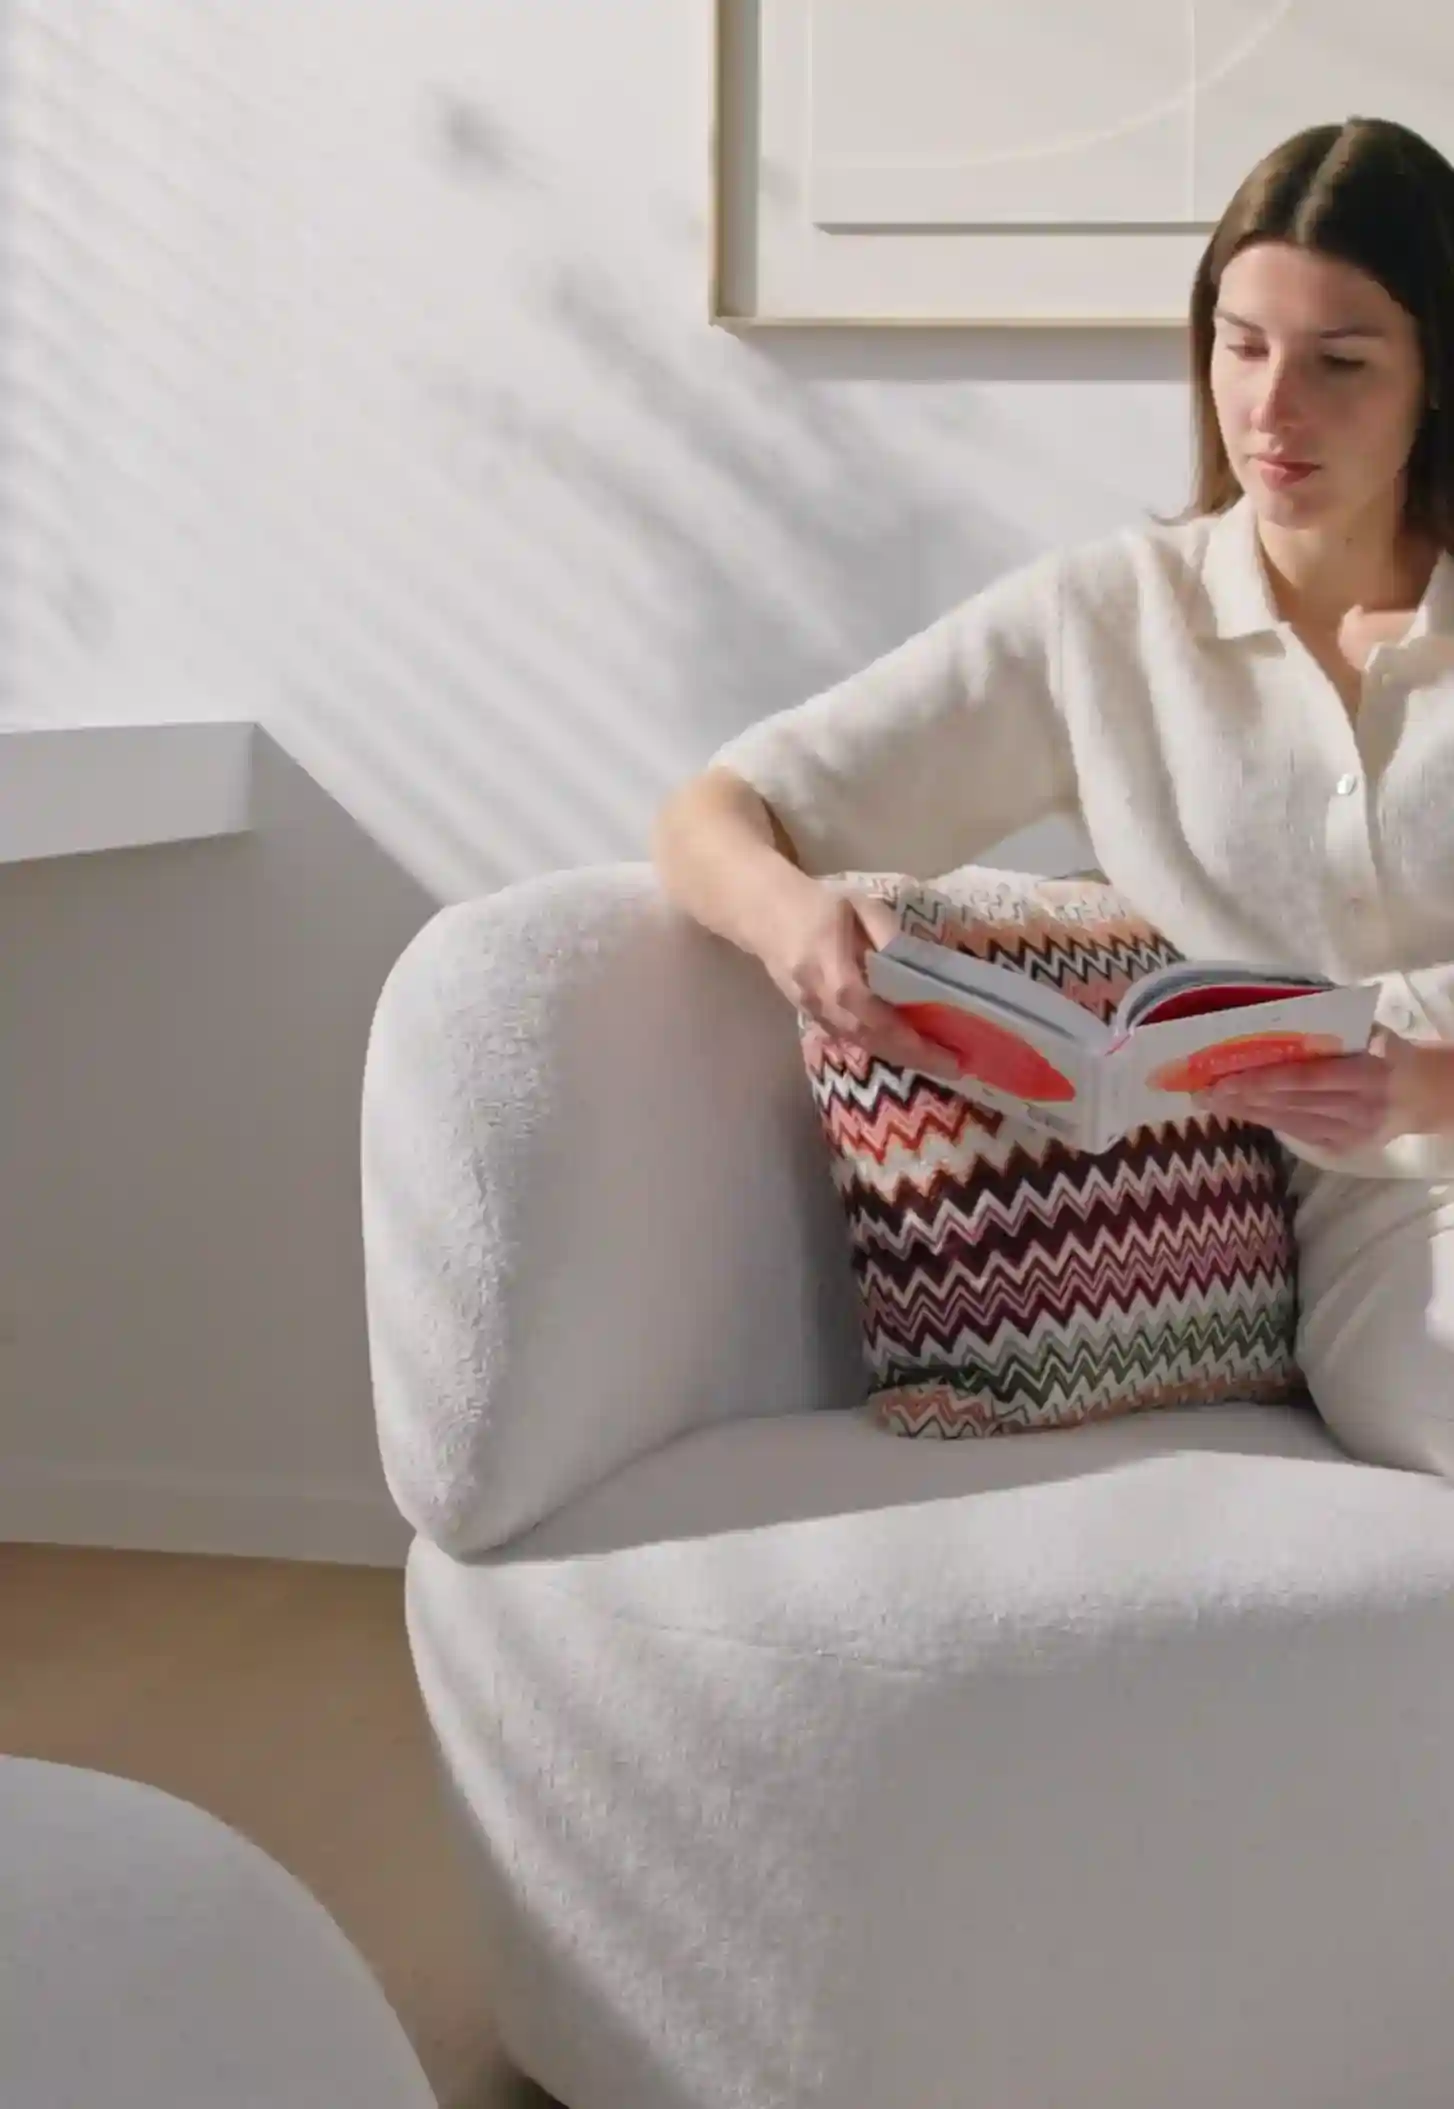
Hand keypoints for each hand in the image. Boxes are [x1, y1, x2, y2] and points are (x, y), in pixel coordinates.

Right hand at [759, 880, 964, 1081]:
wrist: (766, 913)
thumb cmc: (819, 904)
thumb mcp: (861, 906)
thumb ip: (890, 936)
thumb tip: (922, 969)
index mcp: (828, 965)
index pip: (868, 1010)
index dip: (904, 1034)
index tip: (942, 1047)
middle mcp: (818, 997)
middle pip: (867, 1037)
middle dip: (911, 1055)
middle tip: (953, 1066)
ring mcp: (812, 1012)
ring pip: (860, 1043)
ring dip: (899, 1056)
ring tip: (937, 1062)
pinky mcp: (812, 1017)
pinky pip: (851, 1039)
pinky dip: (882, 1047)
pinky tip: (907, 1050)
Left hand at [1196, 1030, 1453, 1151]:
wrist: (1420, 1095)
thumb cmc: (1386, 1050)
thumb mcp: (1370, 1030)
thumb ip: (1333, 1023)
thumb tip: (1278, 1004)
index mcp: (1368, 1073)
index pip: (1307, 1078)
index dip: (1264, 1081)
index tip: (1226, 1077)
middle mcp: (1359, 1108)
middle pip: (1289, 1104)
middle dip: (1242, 1098)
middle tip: (1202, 1090)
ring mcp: (1350, 1133)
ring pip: (1287, 1122)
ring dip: (1245, 1112)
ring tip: (1210, 1101)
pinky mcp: (1342, 1149)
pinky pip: (1295, 1134)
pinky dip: (1264, 1121)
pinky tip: (1239, 1111)